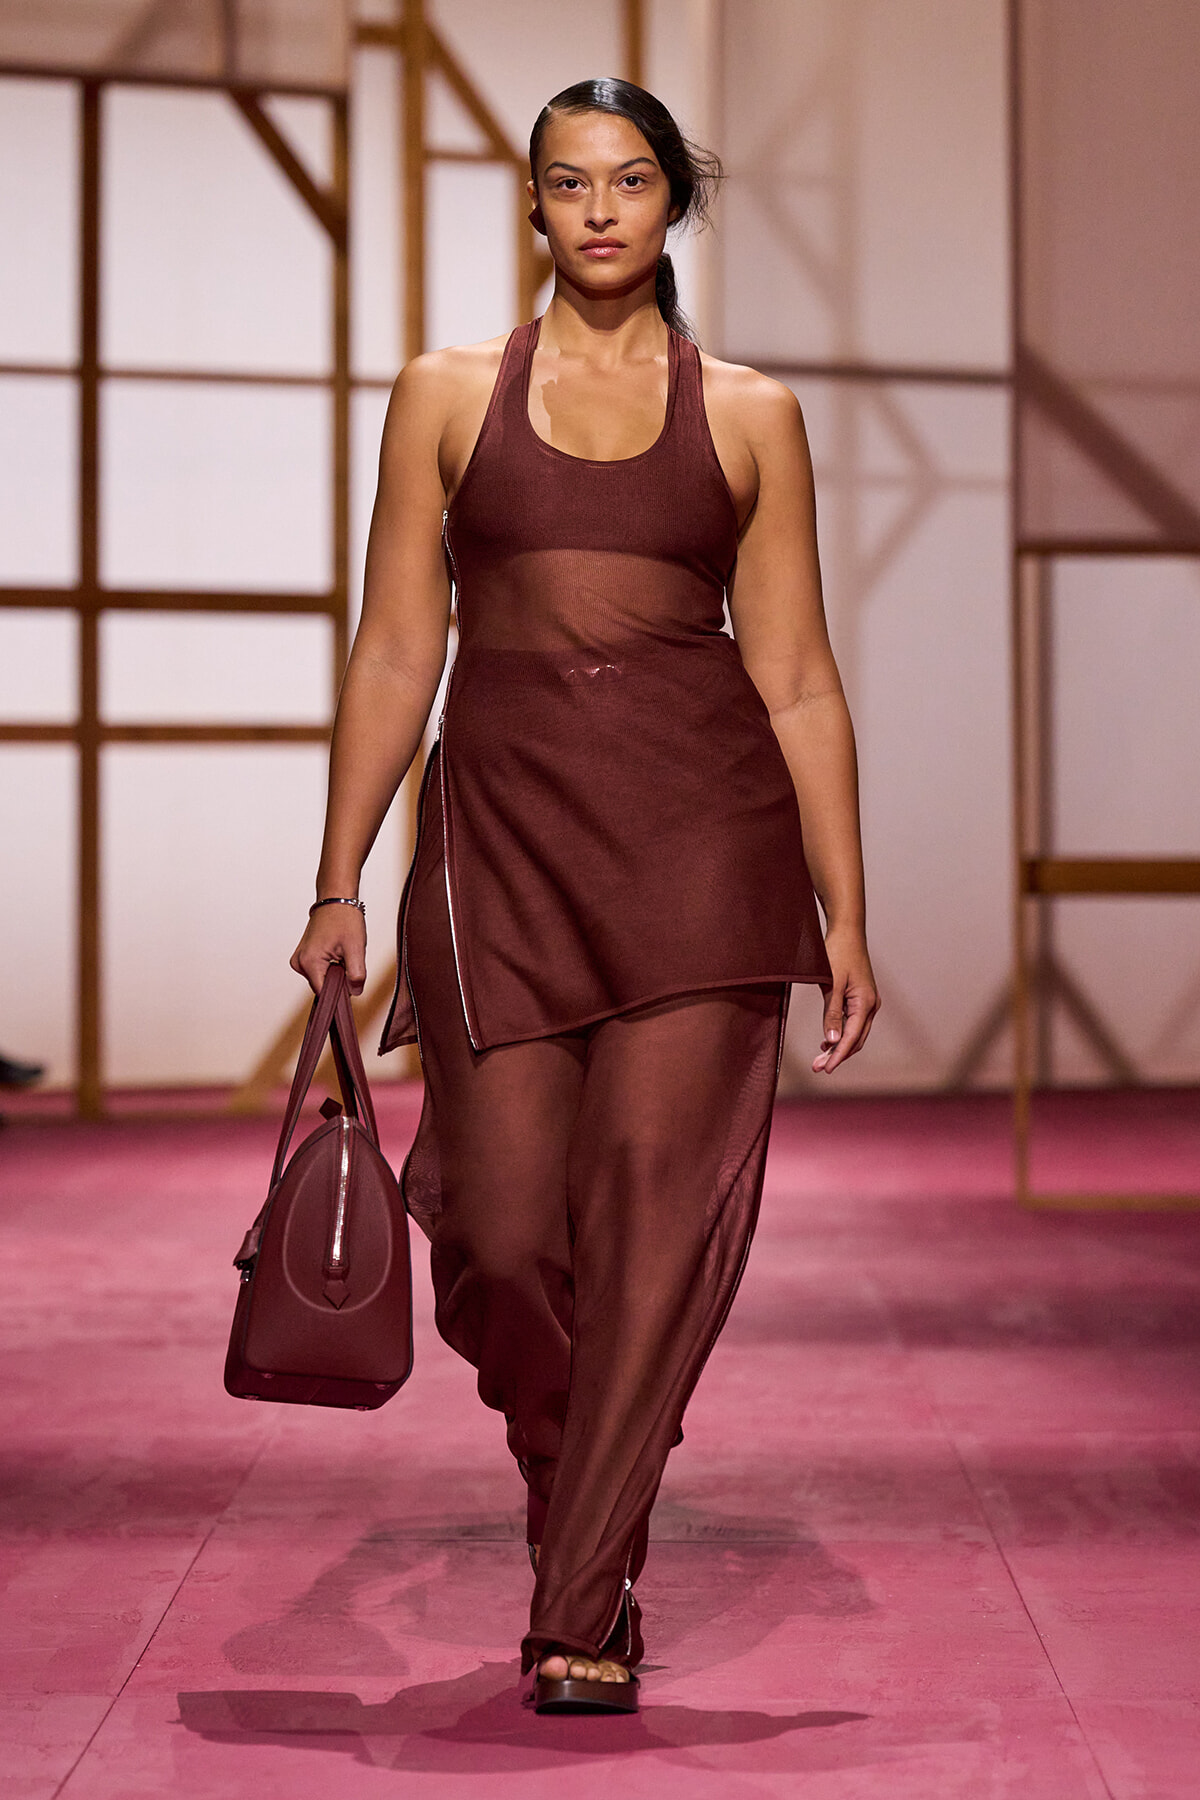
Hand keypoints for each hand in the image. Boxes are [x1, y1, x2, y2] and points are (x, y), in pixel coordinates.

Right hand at [290, 903, 366, 996]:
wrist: (336, 899)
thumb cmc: (344, 918)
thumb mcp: (356, 949)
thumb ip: (356, 975)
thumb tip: (354, 992)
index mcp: (309, 962)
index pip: (324, 993)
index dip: (340, 993)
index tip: (351, 985)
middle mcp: (299, 962)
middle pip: (322, 986)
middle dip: (339, 980)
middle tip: (349, 961)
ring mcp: (299, 959)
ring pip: (321, 978)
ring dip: (335, 973)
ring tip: (342, 954)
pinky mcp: (303, 955)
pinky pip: (318, 970)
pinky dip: (330, 966)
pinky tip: (336, 953)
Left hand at [813, 925, 879, 1073]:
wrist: (847, 931)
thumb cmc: (838, 953)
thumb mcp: (831, 983)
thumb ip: (832, 1013)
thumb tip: (833, 1041)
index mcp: (866, 1003)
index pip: (852, 1038)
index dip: (838, 1056)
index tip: (824, 1069)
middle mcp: (871, 1005)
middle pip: (856, 1040)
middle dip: (838, 1055)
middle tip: (817, 1067)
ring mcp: (868, 1002)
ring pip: (855, 1033)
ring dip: (839, 1047)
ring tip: (820, 1058)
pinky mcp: (862, 998)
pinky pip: (854, 1023)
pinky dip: (842, 1034)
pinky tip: (828, 1041)